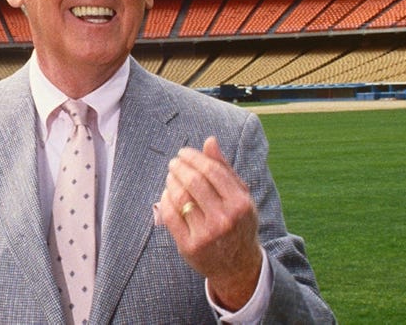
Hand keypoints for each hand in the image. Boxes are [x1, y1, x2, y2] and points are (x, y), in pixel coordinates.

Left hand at [160, 136, 262, 310]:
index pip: (212, 171)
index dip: (194, 157)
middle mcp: (224, 219)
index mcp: (240, 203)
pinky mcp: (189, 246)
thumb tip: (209, 141)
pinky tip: (167, 193)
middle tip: (174, 162)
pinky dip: (165, 200)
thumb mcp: (240, 196)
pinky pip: (170, 215)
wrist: (237, 265)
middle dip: (179, 167)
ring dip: (171, 181)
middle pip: (194, 182)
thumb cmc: (238, 222)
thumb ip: (224, 168)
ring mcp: (206, 234)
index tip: (184, 152)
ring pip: (180, 197)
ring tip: (171, 176)